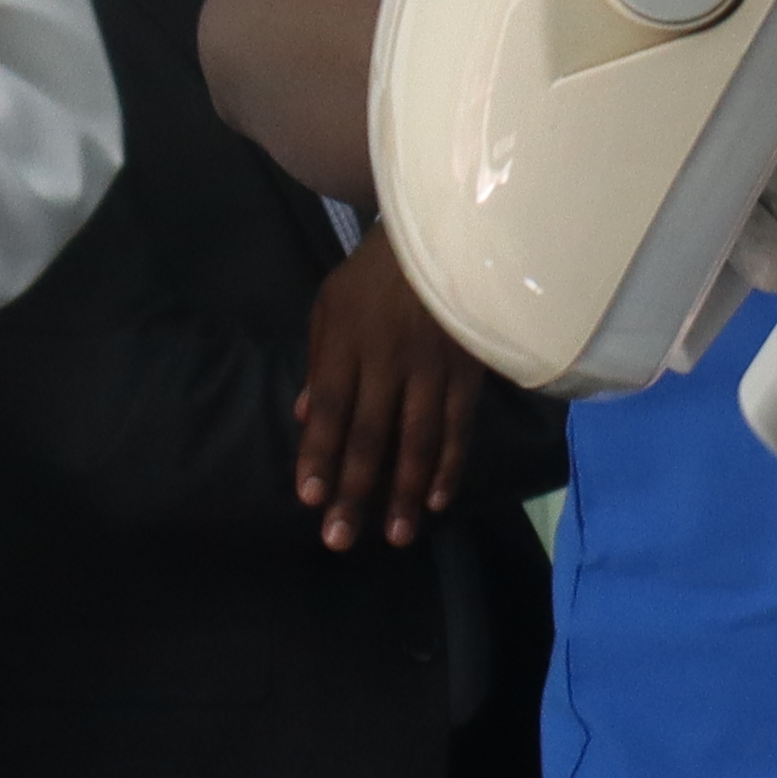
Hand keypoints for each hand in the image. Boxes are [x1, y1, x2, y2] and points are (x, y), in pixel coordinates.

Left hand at [292, 230, 484, 552]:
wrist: (448, 238)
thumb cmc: (378, 274)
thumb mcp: (331, 306)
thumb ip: (320, 362)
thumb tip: (307, 417)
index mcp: (348, 344)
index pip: (331, 409)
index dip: (318, 454)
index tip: (308, 497)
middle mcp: (389, 363)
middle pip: (370, 436)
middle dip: (354, 490)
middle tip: (340, 539)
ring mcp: (433, 371)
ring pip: (417, 441)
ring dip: (403, 491)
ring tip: (395, 535)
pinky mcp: (469, 375)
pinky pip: (459, 427)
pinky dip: (448, 465)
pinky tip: (436, 499)